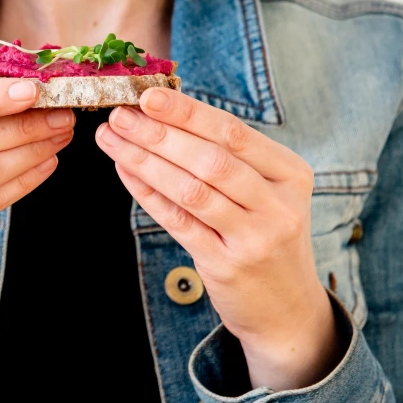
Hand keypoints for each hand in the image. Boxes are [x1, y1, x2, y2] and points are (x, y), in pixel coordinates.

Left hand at [96, 87, 345, 391]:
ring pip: (191, 190)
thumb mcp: (266, 190)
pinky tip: (124, 171)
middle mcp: (279, 205)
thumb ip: (227, 155)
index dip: (188, 112)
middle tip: (120, 115)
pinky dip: (147, 193)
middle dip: (158, 134)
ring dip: (144, 160)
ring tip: (111, 138)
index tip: (148, 95)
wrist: (287, 307)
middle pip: (211, 160)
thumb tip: (162, 109)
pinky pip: (178, 222)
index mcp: (291, 174)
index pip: (234, 133)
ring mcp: (256, 238)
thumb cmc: (265, 232)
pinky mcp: (227, 265)